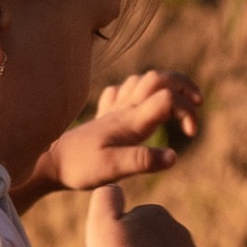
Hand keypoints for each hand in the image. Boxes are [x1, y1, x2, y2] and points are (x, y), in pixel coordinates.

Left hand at [43, 66, 202, 195]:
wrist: (49, 162)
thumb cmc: (80, 167)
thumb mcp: (113, 169)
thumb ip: (143, 161)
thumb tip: (174, 156)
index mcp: (131, 120)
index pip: (168, 98)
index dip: (187, 110)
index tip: (189, 134)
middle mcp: (124, 108)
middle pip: (160, 78)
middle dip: (184, 85)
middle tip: (197, 105)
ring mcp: (113, 109)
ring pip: (144, 80)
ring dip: (165, 85)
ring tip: (177, 103)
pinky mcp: (104, 115)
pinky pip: (124, 90)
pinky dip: (139, 90)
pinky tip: (138, 104)